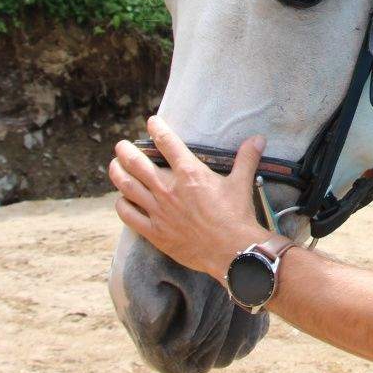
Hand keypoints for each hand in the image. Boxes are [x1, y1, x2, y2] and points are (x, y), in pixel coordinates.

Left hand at [109, 115, 270, 277]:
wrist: (232, 250)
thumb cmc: (237, 215)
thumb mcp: (241, 183)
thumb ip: (246, 158)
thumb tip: (258, 139)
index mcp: (189, 173)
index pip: (167, 142)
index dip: (156, 128)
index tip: (151, 122)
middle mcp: (169, 189)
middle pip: (136, 163)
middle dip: (125, 151)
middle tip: (121, 146)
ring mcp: (158, 211)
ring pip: (126, 186)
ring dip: (117, 172)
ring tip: (114, 165)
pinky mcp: (154, 231)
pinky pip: (128, 215)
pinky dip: (122, 204)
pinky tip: (122, 199)